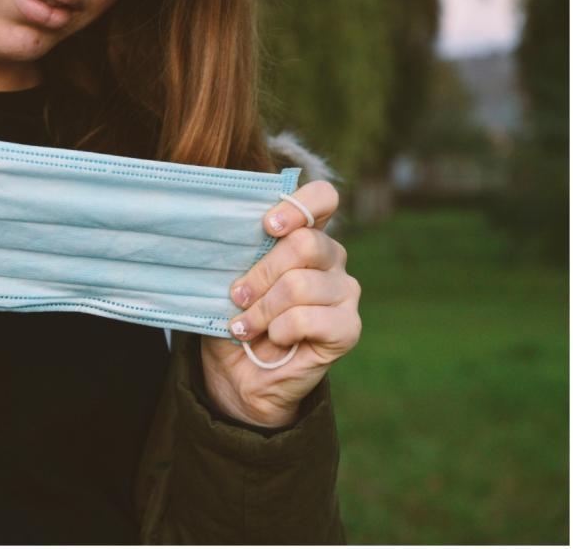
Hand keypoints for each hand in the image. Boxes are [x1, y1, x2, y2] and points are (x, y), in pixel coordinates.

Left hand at [201, 181, 360, 427]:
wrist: (238, 376)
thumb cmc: (235, 319)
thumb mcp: (229, 280)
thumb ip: (239, 253)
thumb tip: (226, 232)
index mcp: (306, 236)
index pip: (323, 198)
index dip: (298, 205)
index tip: (267, 226)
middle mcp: (332, 258)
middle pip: (305, 244)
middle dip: (260, 274)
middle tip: (237, 297)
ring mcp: (345, 293)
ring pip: (300, 284)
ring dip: (262, 310)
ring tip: (244, 327)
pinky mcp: (348, 328)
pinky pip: (308, 318)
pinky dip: (280, 330)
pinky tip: (274, 339)